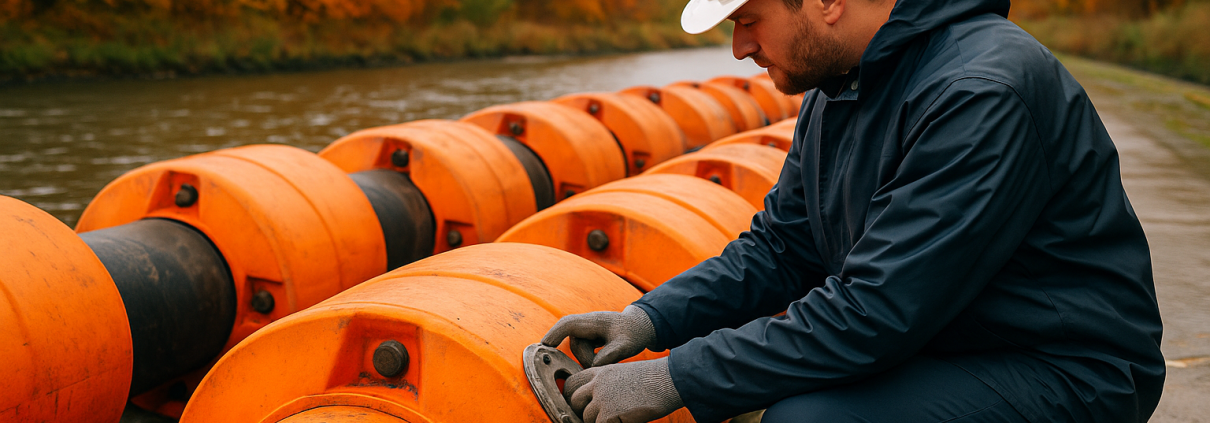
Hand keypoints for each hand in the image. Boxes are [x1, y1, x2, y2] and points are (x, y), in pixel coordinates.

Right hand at [542, 305, 655, 367]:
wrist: (638, 328)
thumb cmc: (634, 333)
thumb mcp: (627, 345)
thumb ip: (611, 355)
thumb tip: (594, 366)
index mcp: (593, 321)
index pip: (568, 324)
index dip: (554, 334)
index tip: (544, 345)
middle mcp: (585, 324)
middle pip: (574, 346)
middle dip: (587, 359)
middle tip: (608, 361)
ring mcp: (584, 332)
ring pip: (579, 352)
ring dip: (592, 360)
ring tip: (613, 355)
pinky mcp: (585, 339)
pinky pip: (582, 354)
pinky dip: (591, 359)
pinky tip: (606, 357)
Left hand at [564, 357, 683, 422]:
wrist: (668, 380)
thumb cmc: (653, 379)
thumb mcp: (624, 373)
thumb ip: (607, 384)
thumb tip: (598, 401)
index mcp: (600, 371)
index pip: (572, 383)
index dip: (573, 396)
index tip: (579, 404)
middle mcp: (598, 384)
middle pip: (574, 400)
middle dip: (581, 410)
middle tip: (596, 415)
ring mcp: (602, 399)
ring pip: (586, 417)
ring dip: (598, 421)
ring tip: (616, 418)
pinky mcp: (609, 414)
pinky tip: (624, 421)